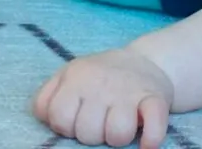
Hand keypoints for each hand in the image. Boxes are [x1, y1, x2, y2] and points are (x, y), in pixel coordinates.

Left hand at [34, 46, 174, 147]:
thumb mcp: (68, 76)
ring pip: (118, 134)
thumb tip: (45, 118)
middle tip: (101, 120)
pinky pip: (154, 126)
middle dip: (93, 134)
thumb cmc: (99, 77)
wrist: (146, 61)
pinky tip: (145, 143)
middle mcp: (102, 83)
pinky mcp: (156, 98)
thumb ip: (48, 96)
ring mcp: (130, 91)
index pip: (59, 117)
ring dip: (118, 138)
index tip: (77, 118)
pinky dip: (151, 138)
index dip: (66, 126)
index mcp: (77, 77)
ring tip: (119, 126)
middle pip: (88, 132)